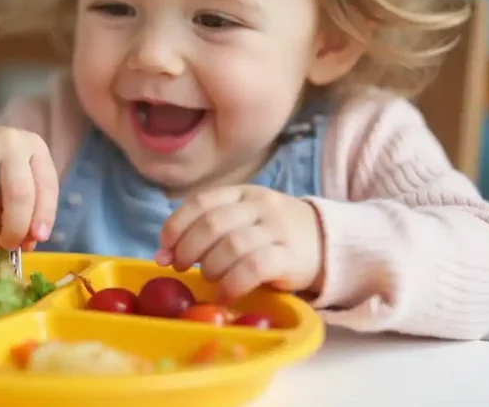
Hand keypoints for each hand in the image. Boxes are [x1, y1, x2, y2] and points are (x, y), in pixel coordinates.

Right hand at [0, 125, 57, 250]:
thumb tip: (29, 242)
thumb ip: (34, 210)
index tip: (38, 238)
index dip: (44, 216)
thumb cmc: (4, 169)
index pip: (46, 186)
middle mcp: (10, 142)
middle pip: (17, 195)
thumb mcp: (27, 180)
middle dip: (14, 229)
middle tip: (9, 245)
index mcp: (35, 147)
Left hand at [156, 185, 323, 301]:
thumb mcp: (242, 221)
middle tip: (182, 267)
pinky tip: (225, 295)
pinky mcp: (290, 256)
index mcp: (243, 192)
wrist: (327, 243)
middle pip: (213, 224)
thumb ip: (206, 232)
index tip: (165, 247)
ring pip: (232, 245)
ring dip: (210, 267)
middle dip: (188, 249)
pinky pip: (254, 268)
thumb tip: (161, 255)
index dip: (176, 225)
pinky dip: (232, 284)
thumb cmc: (272, 235)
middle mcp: (260, 206)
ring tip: (209, 279)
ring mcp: (277, 229)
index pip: (201, 202)